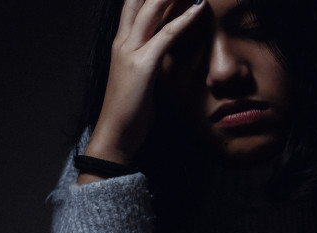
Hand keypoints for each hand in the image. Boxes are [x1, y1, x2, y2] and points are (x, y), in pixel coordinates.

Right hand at [80, 0, 205, 177]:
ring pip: (152, 9)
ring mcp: (130, 52)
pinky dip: (184, 19)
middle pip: (141, 0)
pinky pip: (166, 35)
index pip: (134, 4)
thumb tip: (166, 50)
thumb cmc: (130, 110)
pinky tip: (199, 6)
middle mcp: (123, 41)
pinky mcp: (142, 66)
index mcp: (121, 43)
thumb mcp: (140, 77)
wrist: (116, 134)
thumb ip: (150, 58)